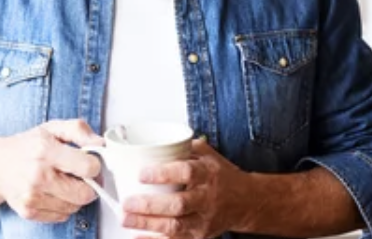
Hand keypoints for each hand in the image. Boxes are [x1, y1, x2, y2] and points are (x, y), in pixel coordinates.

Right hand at [0, 119, 102, 222]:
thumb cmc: (26, 146)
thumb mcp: (53, 128)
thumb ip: (79, 130)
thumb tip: (100, 143)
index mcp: (45, 151)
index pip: (87, 167)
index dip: (94, 165)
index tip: (90, 161)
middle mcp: (38, 176)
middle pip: (84, 193)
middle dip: (90, 184)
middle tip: (83, 175)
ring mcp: (33, 197)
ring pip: (75, 207)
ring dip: (76, 195)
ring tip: (66, 181)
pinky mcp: (29, 212)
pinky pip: (62, 216)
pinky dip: (64, 205)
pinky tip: (56, 191)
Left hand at [121, 139, 250, 238]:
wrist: (245, 201)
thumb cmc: (221, 174)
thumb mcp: (207, 154)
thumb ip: (182, 146)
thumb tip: (153, 142)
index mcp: (208, 173)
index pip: (186, 172)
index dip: (163, 174)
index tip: (141, 174)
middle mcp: (207, 198)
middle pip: (178, 205)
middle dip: (150, 206)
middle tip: (127, 202)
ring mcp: (204, 220)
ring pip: (175, 227)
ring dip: (148, 224)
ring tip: (126, 218)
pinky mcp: (200, 236)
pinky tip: (138, 236)